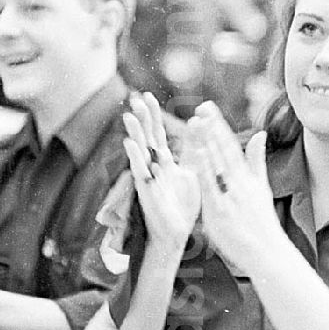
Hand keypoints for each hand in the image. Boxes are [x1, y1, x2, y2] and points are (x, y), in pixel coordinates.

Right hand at [123, 92, 200, 257]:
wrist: (177, 234)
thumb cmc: (182, 205)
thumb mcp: (192, 172)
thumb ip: (193, 151)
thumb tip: (199, 128)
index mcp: (163, 161)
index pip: (156, 132)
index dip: (152, 115)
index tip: (147, 95)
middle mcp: (152, 166)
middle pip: (146, 137)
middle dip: (142, 118)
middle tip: (136, 97)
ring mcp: (148, 178)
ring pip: (139, 151)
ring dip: (134, 133)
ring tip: (129, 115)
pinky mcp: (147, 191)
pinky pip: (140, 172)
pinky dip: (136, 157)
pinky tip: (130, 144)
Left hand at [186, 101, 283, 274]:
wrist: (266, 253)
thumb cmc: (262, 221)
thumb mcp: (262, 187)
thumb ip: (257, 160)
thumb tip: (260, 134)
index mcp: (247, 177)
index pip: (230, 145)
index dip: (218, 125)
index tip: (208, 107)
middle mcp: (239, 183)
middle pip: (223, 151)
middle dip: (211, 128)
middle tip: (200, 107)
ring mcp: (230, 196)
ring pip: (216, 165)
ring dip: (206, 143)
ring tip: (196, 124)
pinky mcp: (220, 212)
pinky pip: (209, 188)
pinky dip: (204, 170)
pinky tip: (196, 155)